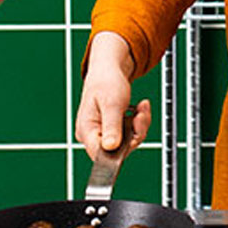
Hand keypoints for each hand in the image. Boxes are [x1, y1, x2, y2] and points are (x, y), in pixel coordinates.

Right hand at [76, 31, 150, 158]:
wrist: (108, 72)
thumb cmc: (106, 83)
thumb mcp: (112, 103)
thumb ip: (111, 125)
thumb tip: (110, 147)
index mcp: (86, 131)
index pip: (101, 155)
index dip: (120, 151)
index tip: (134, 136)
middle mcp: (91, 136)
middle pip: (118, 150)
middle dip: (135, 132)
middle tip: (141, 114)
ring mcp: (102, 134)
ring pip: (128, 143)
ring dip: (139, 125)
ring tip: (141, 108)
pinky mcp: (112, 132)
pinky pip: (130, 135)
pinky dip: (138, 123)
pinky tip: (140, 109)